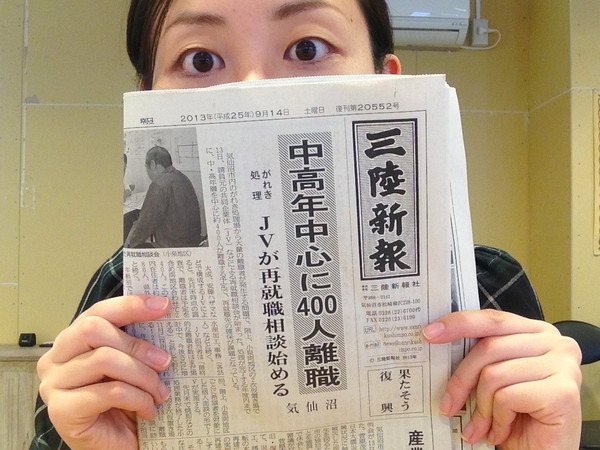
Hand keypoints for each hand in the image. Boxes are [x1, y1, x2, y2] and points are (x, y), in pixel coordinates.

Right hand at [37, 295, 171, 449]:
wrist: (117, 445)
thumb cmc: (123, 402)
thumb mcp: (130, 363)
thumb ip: (134, 339)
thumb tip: (162, 309)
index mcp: (71, 340)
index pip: (98, 311)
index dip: (131, 305)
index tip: (164, 305)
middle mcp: (54, 359)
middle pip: (94, 329)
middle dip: (137, 345)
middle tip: (165, 361)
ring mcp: (53, 385)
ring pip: (104, 359)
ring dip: (142, 376)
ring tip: (160, 391)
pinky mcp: (61, 410)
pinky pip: (109, 391)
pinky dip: (137, 398)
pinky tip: (149, 409)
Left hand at [423, 309, 581, 448]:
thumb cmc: (520, 416)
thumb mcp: (497, 378)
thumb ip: (482, 357)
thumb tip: (436, 338)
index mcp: (537, 332)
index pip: (492, 319)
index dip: (458, 323)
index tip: (429, 333)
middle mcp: (556, 343)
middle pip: (488, 347)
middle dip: (461, 379)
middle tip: (447, 404)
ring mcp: (563, 366)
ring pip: (494, 374)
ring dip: (481, 408)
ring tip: (480, 427)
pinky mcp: (563, 392)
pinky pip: (508, 397)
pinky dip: (498, 419)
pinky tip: (501, 431)